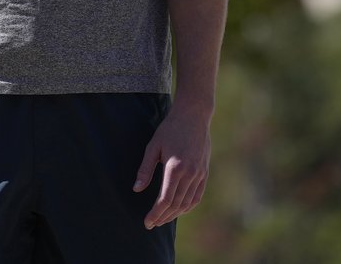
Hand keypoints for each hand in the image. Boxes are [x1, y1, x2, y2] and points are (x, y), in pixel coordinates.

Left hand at [132, 102, 211, 228]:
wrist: (194, 116)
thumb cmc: (170, 129)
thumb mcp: (153, 146)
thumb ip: (145, 169)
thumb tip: (136, 189)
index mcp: (175, 167)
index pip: (165, 200)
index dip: (155, 214)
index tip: (147, 222)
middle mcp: (190, 173)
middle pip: (176, 205)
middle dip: (163, 217)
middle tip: (152, 224)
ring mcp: (199, 174)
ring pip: (187, 203)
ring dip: (174, 214)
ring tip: (162, 219)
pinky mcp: (204, 172)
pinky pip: (197, 196)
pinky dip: (187, 206)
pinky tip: (178, 210)